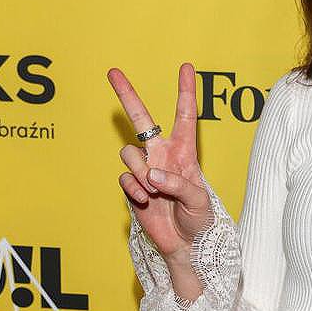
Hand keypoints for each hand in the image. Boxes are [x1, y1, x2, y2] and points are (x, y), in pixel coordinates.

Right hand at [107, 62, 211, 261]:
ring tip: (156, 192)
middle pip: (141, 119)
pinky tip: (145, 200)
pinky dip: (133, 189)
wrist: (184, 243)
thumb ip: (177, 184)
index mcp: (184, 151)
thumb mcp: (198, 200)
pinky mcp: (132, 185)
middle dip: (127, 95)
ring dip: (141, 173)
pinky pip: (124, 178)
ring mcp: (144, 168)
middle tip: (113, 71)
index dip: (185, 91)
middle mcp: (162, 154)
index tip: (186, 67)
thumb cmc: (198, 218)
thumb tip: (152, 174)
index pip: (185, 116)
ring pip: (129, 154)